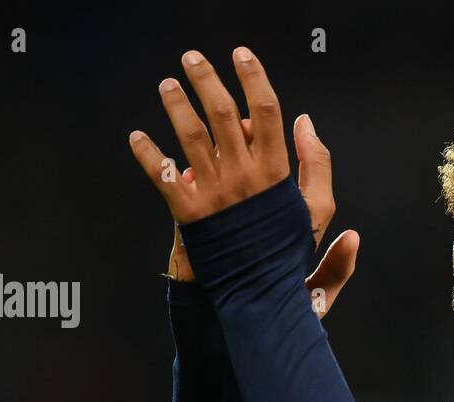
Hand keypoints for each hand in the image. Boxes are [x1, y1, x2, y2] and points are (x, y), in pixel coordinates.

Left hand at [137, 48, 357, 316]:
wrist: (261, 294)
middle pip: (222, 114)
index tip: (241, 55)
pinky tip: (136, 136)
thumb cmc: (287, 249)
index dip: (253, 78)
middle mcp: (243, 177)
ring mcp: (213, 193)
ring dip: (175, 105)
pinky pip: (162, 175)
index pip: (264, 112)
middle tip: (192, 59)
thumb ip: (317, 164)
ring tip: (167, 85)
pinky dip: (146, 154)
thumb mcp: (317, 209)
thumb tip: (304, 120)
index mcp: (275, 173)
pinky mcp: (188, 211)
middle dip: (206, 80)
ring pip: (189, 135)